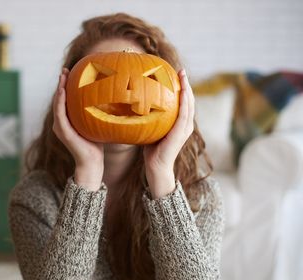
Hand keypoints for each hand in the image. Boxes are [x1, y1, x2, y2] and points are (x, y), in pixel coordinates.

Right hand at [53, 68, 103, 190]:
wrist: (92, 163)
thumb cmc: (97, 144)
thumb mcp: (97, 123)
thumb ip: (97, 112)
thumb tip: (113, 96)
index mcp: (67, 120)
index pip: (65, 99)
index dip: (66, 85)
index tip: (71, 72)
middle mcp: (60, 122)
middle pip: (59, 98)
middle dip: (61, 83)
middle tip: (66, 69)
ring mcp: (60, 127)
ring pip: (57, 103)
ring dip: (59, 88)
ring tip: (63, 76)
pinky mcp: (62, 131)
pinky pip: (59, 113)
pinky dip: (60, 101)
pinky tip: (63, 90)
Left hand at [143, 69, 194, 197]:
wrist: (156, 167)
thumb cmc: (150, 149)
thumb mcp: (149, 128)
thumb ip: (148, 117)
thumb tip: (133, 104)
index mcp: (179, 123)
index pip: (183, 102)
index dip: (181, 87)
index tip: (176, 74)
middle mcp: (185, 124)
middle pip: (189, 99)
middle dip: (186, 84)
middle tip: (181, 70)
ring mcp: (185, 128)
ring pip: (189, 104)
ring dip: (187, 88)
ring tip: (183, 75)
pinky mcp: (181, 132)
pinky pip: (184, 113)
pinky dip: (184, 101)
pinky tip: (181, 91)